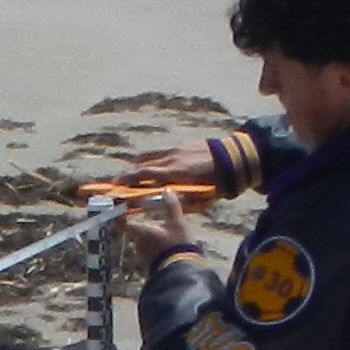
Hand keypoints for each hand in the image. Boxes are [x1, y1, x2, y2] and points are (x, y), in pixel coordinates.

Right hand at [111, 133, 226, 192]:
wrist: (234, 160)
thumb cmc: (217, 184)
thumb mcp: (199, 198)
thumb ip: (179, 201)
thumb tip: (163, 204)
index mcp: (173, 173)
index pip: (142, 175)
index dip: (126, 180)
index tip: (114, 186)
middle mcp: (170, 159)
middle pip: (142, 164)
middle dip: (129, 174)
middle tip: (121, 183)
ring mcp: (175, 150)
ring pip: (150, 156)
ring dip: (141, 165)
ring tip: (138, 174)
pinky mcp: (182, 145)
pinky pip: (162, 152)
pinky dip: (155, 160)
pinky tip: (160, 167)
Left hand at [111, 188, 202, 268]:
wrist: (181, 272)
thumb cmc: (177, 245)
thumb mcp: (178, 223)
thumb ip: (171, 206)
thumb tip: (166, 190)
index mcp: (141, 232)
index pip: (122, 223)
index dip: (118, 216)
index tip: (119, 209)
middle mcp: (137, 244)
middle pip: (135, 232)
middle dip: (143, 227)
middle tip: (154, 222)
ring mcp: (142, 256)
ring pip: (143, 243)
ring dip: (151, 239)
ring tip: (165, 236)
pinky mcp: (148, 266)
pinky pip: (150, 253)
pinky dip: (155, 249)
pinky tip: (168, 248)